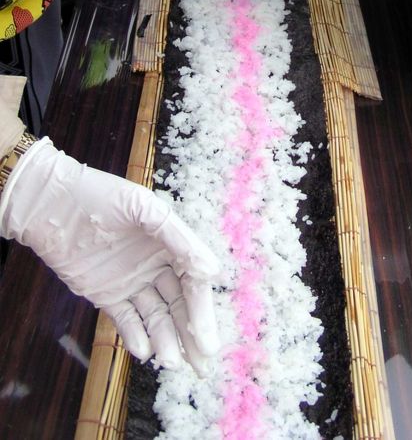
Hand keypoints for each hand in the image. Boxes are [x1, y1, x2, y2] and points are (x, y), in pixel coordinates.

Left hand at [0, 139, 220, 373]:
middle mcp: (156, 264)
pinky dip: (135, 335)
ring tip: (169, 362)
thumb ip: (179, 239)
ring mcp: (132, 281)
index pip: (193, 281)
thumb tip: (212, 271)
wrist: (49, 204)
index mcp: (170, 242)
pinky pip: (125, 319)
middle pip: (179, 304)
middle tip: (202, 365)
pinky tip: (143, 350)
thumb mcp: (144, 209)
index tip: (207, 340)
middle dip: (192, 333)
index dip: (202, 310)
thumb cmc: (100, 196)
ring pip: (155, 316)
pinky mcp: (106, 294)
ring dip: (165, 339)